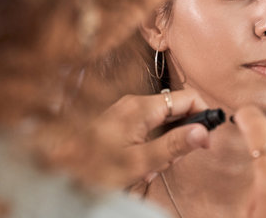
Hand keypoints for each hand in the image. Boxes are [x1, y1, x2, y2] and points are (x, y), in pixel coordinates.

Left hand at [70, 89, 210, 187]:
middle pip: (176, 111)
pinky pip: (149, 126)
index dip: (202, 116)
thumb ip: (173, 145)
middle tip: (169, 162)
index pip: (188, 98)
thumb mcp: (140, 161)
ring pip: (163, 121)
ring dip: (165, 146)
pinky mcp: (122, 119)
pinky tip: (141, 163)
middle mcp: (135, 102)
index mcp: (142, 107)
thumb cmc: (94, 166)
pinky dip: (152, 144)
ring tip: (150, 168)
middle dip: (180, 138)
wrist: (60, 167)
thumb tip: (204, 131)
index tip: (206, 141)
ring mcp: (127, 109)